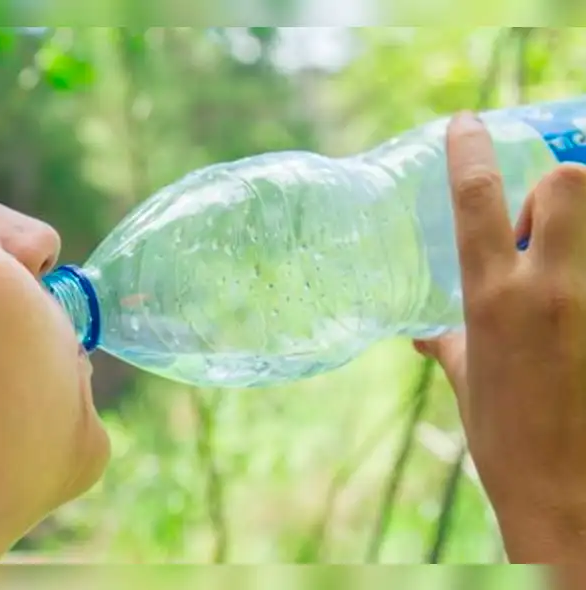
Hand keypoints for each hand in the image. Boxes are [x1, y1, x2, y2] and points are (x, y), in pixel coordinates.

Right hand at [415, 112, 585, 563]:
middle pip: (569, 180)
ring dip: (582, 220)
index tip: (466, 122)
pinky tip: (576, 313)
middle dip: (557, 187)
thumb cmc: (508, 446)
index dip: (469, 148)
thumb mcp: (470, 384)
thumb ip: (452, 342)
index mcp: (494, 299)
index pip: (476, 198)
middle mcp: (551, 289)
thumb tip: (428, 331)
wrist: (573, 502)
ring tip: (566, 259)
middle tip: (544, 226)